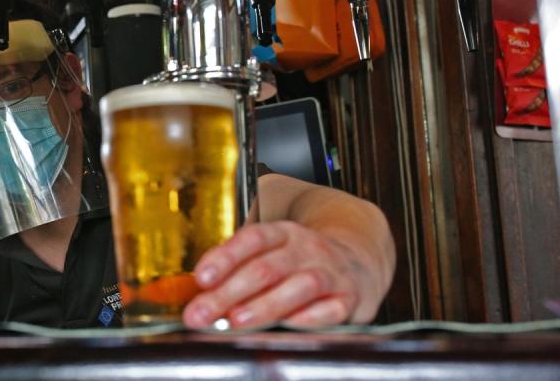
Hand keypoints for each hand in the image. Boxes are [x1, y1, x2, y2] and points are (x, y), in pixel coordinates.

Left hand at [182, 221, 379, 328]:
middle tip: (201, 314)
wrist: (358, 261)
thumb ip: (238, 270)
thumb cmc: (301, 262)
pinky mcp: (350, 298)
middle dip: (228, 293)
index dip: (224, 257)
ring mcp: (331, 272)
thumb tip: (201, 296)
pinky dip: (310, 317)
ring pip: (299, 286)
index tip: (201, 278)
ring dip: (265, 304)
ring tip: (237, 320)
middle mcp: (307, 248)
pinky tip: (288, 325)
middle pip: (265, 268)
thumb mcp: (272, 253)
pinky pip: (332, 309)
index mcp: (283, 233)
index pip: (251, 239)